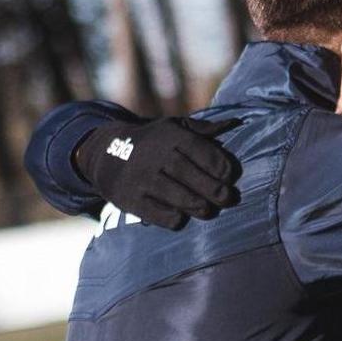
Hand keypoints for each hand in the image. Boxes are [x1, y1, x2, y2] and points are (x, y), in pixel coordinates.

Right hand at [75, 116, 240, 228]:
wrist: (106, 154)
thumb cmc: (152, 142)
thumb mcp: (173, 127)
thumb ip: (203, 129)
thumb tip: (235, 123)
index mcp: (171, 136)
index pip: (201, 150)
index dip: (219, 165)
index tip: (230, 176)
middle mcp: (156, 156)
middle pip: (189, 174)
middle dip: (213, 189)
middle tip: (227, 198)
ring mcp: (142, 178)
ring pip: (176, 196)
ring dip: (197, 205)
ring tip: (207, 210)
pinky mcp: (131, 199)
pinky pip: (158, 214)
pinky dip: (173, 218)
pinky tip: (181, 216)